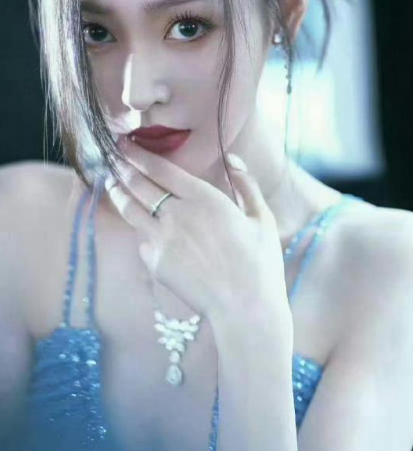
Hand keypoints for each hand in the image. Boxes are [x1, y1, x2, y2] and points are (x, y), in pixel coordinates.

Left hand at [104, 137, 290, 325]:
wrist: (245, 307)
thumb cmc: (259, 262)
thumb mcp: (261, 217)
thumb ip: (245, 184)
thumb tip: (233, 159)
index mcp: (203, 198)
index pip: (159, 169)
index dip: (138, 154)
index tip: (126, 144)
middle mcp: (177, 215)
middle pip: (139, 185)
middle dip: (122, 167)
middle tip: (113, 156)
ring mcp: (162, 241)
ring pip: (130, 211)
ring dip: (118, 194)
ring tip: (112, 184)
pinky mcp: (156, 264)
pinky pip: (142, 242)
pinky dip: (140, 231)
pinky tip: (141, 227)